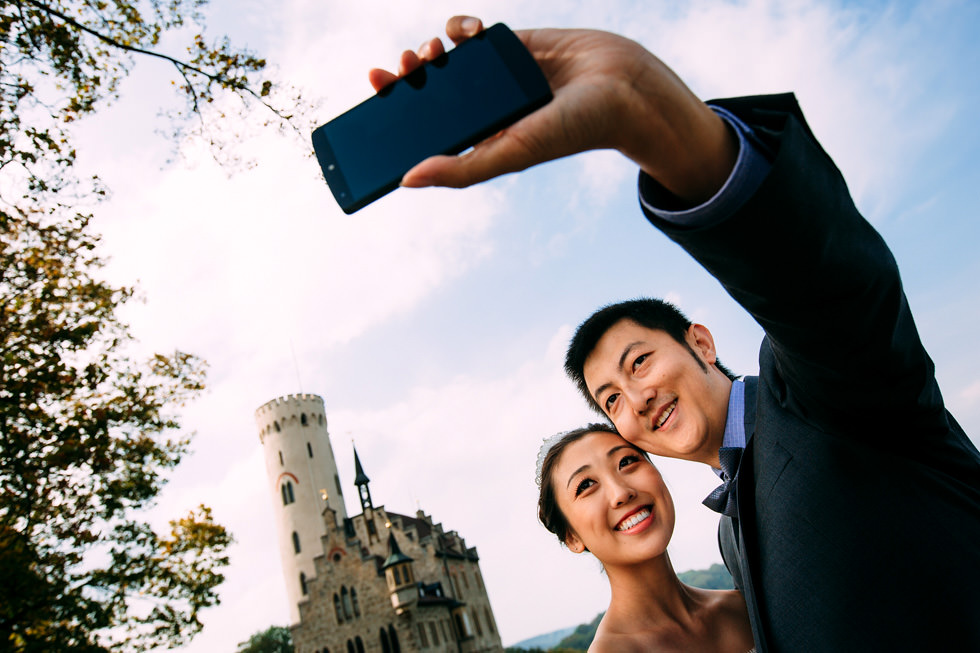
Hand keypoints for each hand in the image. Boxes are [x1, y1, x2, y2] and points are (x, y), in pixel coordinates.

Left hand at [369, 16, 736, 203]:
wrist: (621, 85)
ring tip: (428, 53)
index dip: (395, 113)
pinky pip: (469, 32)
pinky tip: (463, 32)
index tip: (374, 95)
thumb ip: (461, 170)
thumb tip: (407, 180)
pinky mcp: (509, 44)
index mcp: (479, 138)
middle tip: (393, 72)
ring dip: (427, 53)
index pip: (425, 129)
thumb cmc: (571, 130)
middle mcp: (482, 107)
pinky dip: (459, 27)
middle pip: (427, 91)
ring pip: (443, 59)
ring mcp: (493, 75)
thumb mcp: (510, 154)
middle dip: (404, 79)